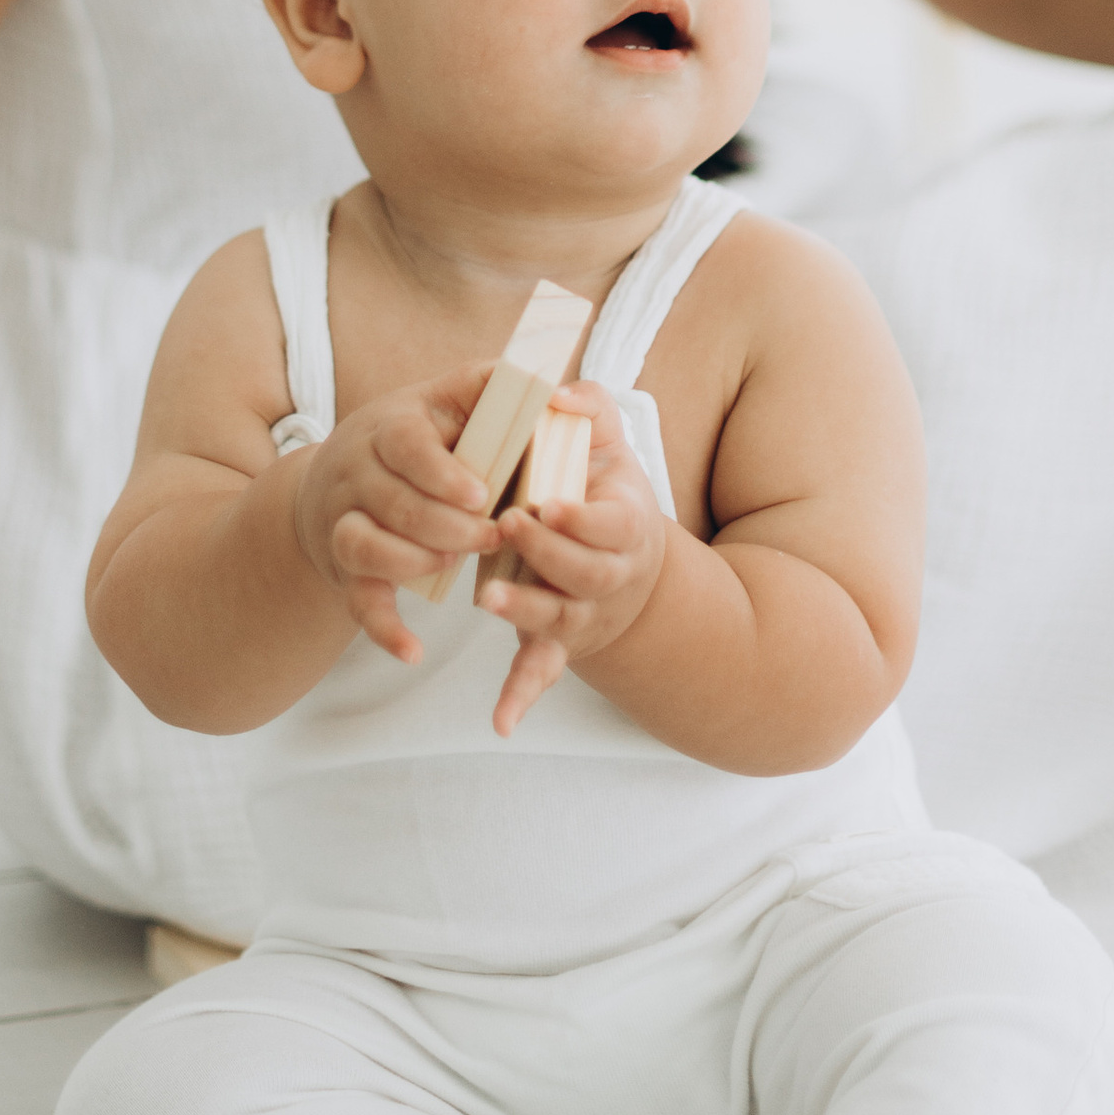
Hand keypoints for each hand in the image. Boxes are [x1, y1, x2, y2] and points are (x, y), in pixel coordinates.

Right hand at [289, 370, 502, 665]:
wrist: (337, 476)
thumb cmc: (420, 434)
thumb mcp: (449, 397)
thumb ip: (496, 384)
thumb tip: (548, 381)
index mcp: (391, 424)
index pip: (407, 444)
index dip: (443, 472)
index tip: (482, 493)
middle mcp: (357, 469)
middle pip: (394, 502)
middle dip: (449, 526)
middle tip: (493, 536)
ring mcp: (344, 519)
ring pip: (364, 546)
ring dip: (413, 562)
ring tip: (453, 562)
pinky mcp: (346, 567)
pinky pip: (356, 600)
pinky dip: (382, 628)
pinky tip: (414, 651)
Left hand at [477, 383, 666, 737]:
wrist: (625, 556)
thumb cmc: (605, 490)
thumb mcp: (606, 444)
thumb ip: (589, 408)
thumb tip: (563, 394)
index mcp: (625, 525)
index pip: (610, 526)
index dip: (582, 518)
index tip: (548, 501)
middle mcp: (608, 576)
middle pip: (585, 574)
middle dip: (548, 554)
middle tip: (509, 526)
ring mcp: (583, 612)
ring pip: (560, 622)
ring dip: (528, 612)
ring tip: (489, 596)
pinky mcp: (557, 640)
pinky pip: (542, 673)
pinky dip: (522, 697)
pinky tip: (501, 721)